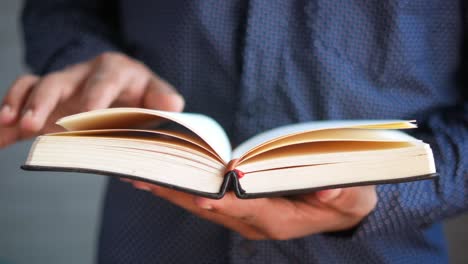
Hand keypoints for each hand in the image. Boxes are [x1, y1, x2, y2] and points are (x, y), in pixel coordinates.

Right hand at [0, 52, 183, 147]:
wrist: (122, 84)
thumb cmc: (140, 92)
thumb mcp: (156, 91)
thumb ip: (165, 98)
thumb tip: (172, 106)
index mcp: (114, 70)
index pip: (105, 80)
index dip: (96, 96)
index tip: (88, 114)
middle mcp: (83, 75)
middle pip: (59, 81)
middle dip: (45, 102)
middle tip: (34, 124)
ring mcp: (63, 87)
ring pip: (36, 87)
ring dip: (21, 104)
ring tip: (10, 124)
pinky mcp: (48, 101)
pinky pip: (22, 101)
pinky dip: (7, 116)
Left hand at [128, 180, 377, 239]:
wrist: (339, 211)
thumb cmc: (346, 200)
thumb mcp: (354, 196)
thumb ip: (343, 193)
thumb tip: (327, 188)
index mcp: (283, 219)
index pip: (251, 210)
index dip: (229, 201)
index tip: (204, 194)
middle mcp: (257, 222)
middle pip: (215, 209)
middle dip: (183, 193)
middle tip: (149, 177)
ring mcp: (245, 217)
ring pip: (204, 205)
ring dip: (175, 191)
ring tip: (143, 176)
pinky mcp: (239, 208)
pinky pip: (206, 200)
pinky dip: (184, 190)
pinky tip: (163, 179)